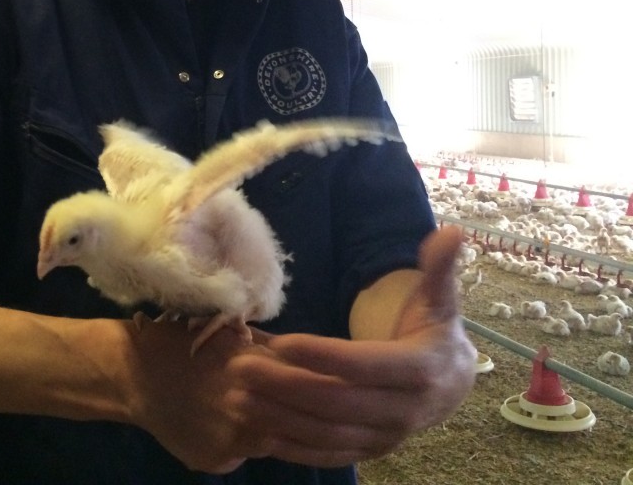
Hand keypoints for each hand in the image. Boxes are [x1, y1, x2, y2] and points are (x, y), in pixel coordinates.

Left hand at [249, 225, 476, 465]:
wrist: (451, 382)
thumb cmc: (433, 330)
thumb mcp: (439, 298)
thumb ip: (438, 267)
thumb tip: (450, 231)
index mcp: (420, 370)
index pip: (365, 366)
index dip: (322, 356)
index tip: (280, 341)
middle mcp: (405, 412)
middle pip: (337, 403)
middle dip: (284, 387)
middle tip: (239, 367)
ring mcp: (386, 438)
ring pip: (326, 434)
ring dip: (277, 418)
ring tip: (234, 398)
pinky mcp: (369, 452)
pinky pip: (327, 455)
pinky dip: (291, 448)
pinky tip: (255, 433)